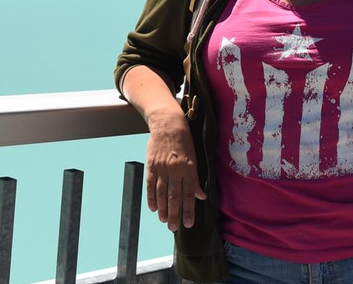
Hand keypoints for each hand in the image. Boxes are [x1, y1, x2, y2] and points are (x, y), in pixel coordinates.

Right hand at [144, 110, 206, 230]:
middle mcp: (175, 169)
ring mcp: (162, 167)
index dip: (189, 210)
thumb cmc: (185, 141)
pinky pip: (151, 184)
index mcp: (189, 168)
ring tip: (163, 220)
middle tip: (173, 228)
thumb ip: (196, 179)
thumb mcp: (195, 157)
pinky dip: (151, 197)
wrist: (168, 124)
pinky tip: (153, 207)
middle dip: (174, 214)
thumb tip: (201, 196)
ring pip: (162, 192)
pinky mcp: (152, 165)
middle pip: (174, 196)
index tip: (188, 224)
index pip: (189, 194)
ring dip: (162, 208)